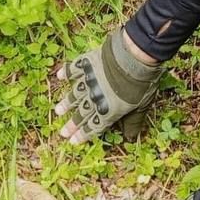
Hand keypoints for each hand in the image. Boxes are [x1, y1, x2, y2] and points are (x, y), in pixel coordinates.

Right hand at [54, 26, 164, 143]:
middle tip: (62, 132)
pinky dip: (66, 72)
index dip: (83, 135)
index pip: (93, 126)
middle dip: (72, 125)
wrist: (134, 58)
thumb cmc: (141, 84)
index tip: (72, 141)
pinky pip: (73, 70)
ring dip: (66, 103)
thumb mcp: (141, 108)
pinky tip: (59, 77)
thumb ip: (133, 123)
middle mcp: (95, 98)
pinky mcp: (88, 64)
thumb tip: (130, 138)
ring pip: (74, 95)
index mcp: (108, 111)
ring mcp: (89, 81)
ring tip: (58, 111)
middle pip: (81, 114)